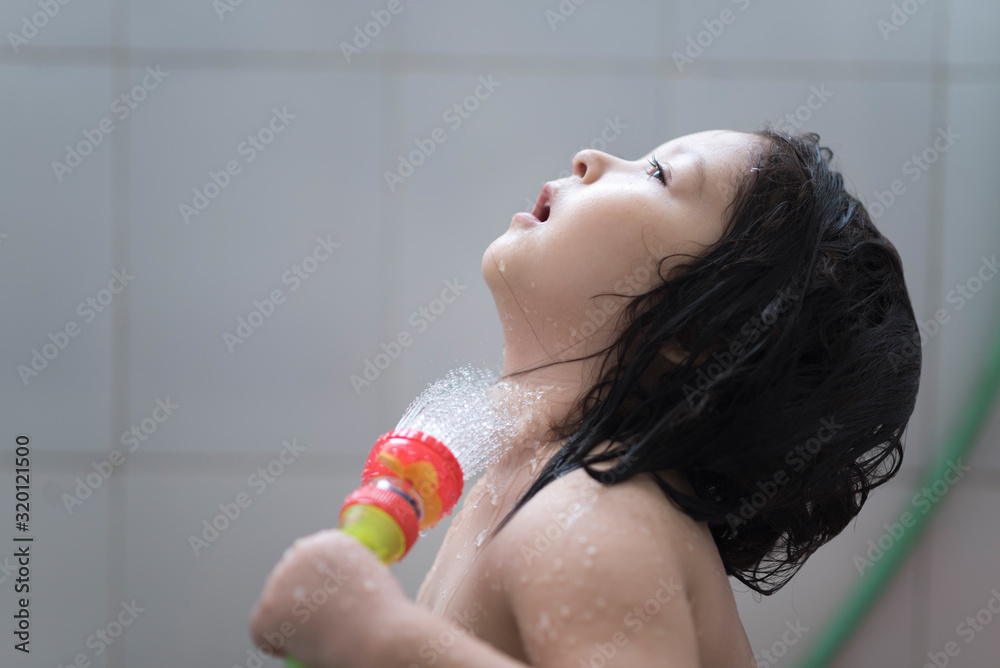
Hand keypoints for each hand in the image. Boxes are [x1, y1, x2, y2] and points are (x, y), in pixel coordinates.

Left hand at [250, 528, 409, 667]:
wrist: (376, 637)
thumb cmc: (382, 617)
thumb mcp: (372, 577)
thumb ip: (346, 570)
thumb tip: (335, 586)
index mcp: (328, 541)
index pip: (309, 563)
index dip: (316, 588)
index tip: (328, 603)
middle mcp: (301, 552)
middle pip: (288, 582)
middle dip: (299, 604)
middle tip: (323, 623)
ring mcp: (280, 581)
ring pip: (275, 607)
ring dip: (291, 622)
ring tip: (320, 633)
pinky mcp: (267, 610)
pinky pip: (262, 633)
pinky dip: (277, 645)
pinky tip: (304, 645)